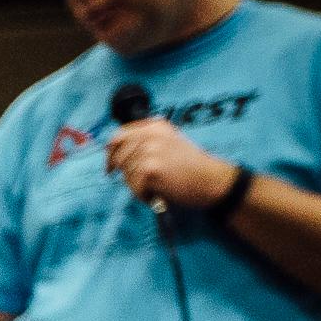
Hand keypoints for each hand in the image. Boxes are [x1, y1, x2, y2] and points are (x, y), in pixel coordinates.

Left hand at [104, 118, 236, 214]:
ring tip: (155, 187)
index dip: (110, 152)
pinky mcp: (150, 169)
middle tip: (137, 183)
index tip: (110, 165)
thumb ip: (146, 141)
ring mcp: (150, 150)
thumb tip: (115, 150)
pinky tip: (157, 193)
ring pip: (125, 173)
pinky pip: (133, 186)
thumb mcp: (170, 142)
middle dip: (123, 173)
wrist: (211, 180)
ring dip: (136, 185)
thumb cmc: (191, 167)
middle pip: (118, 156)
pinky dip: (142, 194)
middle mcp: (151, 134)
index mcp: (155, 126)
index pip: (119, 135)